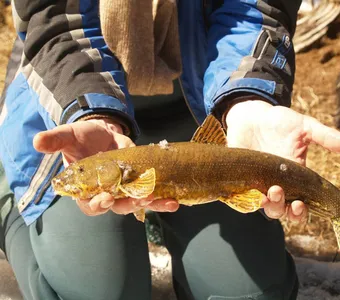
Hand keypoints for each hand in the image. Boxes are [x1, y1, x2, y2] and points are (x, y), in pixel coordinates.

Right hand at [33, 118, 178, 215]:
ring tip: (168, 203)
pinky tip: (175, 200)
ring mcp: (124, 190)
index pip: (89, 205)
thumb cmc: (81, 137)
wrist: (101, 131)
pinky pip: (152, 194)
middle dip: (130, 204)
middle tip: (142, 199)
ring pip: (138, 203)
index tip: (105, 198)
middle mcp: (106, 194)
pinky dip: (163, 199)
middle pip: (118, 207)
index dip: (97, 204)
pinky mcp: (139, 183)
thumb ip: (56, 141)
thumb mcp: (68, 136)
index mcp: (85, 189)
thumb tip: (38, 142)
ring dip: (153, 204)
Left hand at [225, 100, 339, 222]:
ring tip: (272, 191)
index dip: (301, 211)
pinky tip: (250, 194)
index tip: (301, 205)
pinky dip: (245, 200)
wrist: (252, 115)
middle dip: (285, 210)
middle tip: (285, 197)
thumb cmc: (279, 122)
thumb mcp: (304, 127)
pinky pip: (241, 198)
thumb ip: (326, 137)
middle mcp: (277, 184)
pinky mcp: (240, 180)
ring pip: (263, 207)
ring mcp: (257, 183)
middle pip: (281, 211)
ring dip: (269, 205)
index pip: (300, 204)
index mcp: (295, 178)